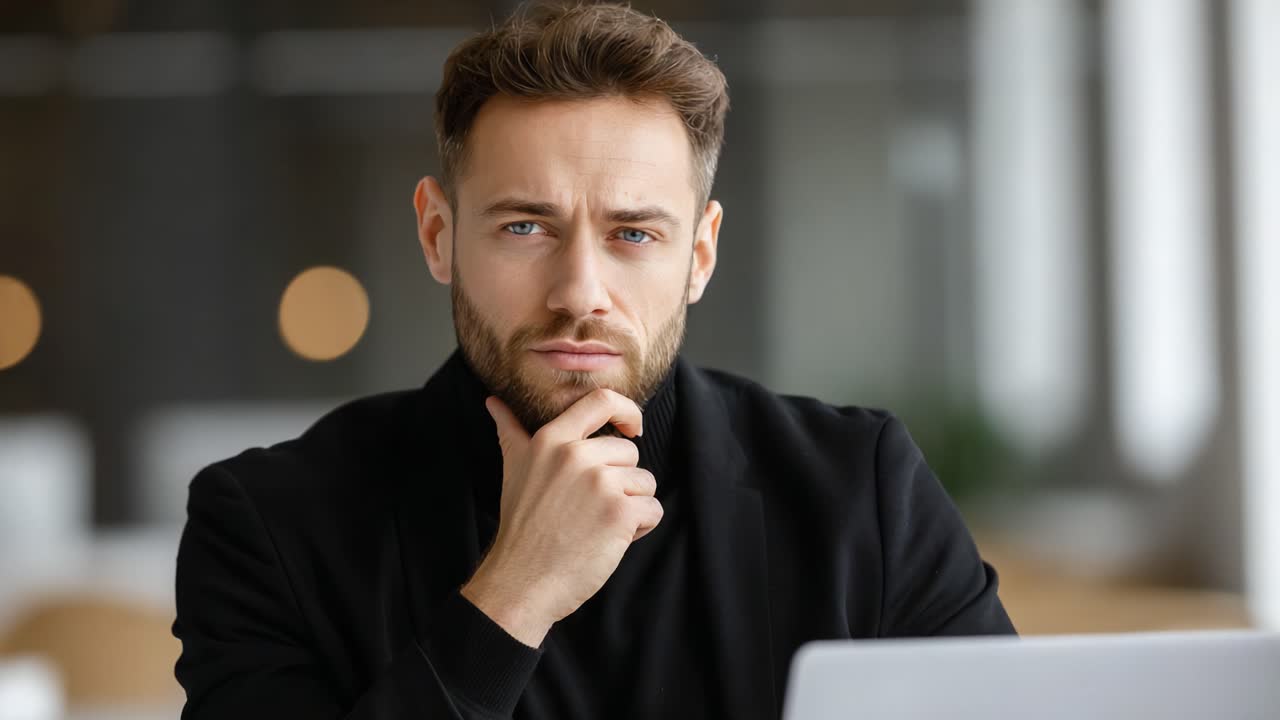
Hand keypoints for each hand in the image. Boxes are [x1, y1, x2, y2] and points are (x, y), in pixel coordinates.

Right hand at [460, 388, 662, 647]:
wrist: (522, 580)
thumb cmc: (521, 526)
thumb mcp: (513, 468)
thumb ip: (510, 430)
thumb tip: (493, 401)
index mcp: (552, 439)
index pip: (602, 401)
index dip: (627, 410)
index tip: (632, 428)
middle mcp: (576, 455)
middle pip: (629, 451)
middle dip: (621, 480)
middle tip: (591, 507)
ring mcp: (600, 483)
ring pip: (644, 481)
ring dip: (632, 505)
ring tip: (598, 524)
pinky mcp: (620, 513)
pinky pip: (653, 509)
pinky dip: (640, 528)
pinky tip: (611, 539)